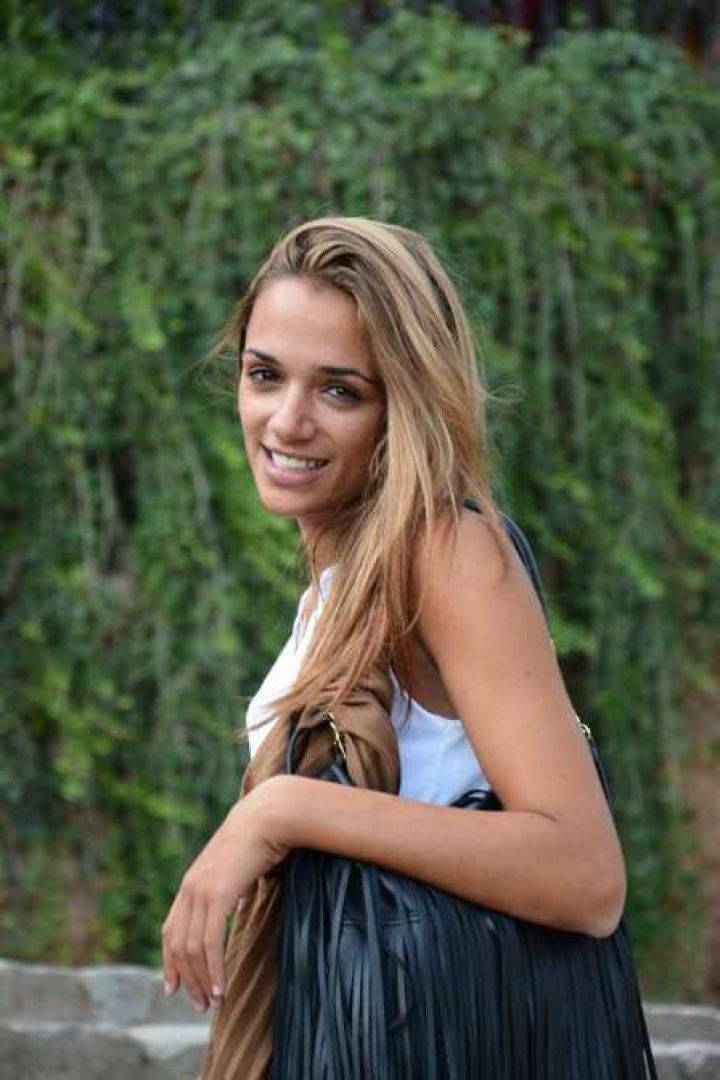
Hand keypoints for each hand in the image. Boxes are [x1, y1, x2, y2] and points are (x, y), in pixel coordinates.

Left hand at [161, 777, 289, 1012]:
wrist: (268, 815)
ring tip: (213, 1003)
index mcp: (192, 883)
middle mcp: (190, 888)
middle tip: (200, 1005)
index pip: (171, 930)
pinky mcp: (217, 894)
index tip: (172, 988)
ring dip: (201, 981)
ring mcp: (201, 891)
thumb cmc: (260, 839)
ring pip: (193, 949)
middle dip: (187, 979)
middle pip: (178, 945)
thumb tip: (236, 902)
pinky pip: (210, 943)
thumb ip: (230, 888)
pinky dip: (214, 970)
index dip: (169, 961)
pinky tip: (221, 988)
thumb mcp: (238, 868)